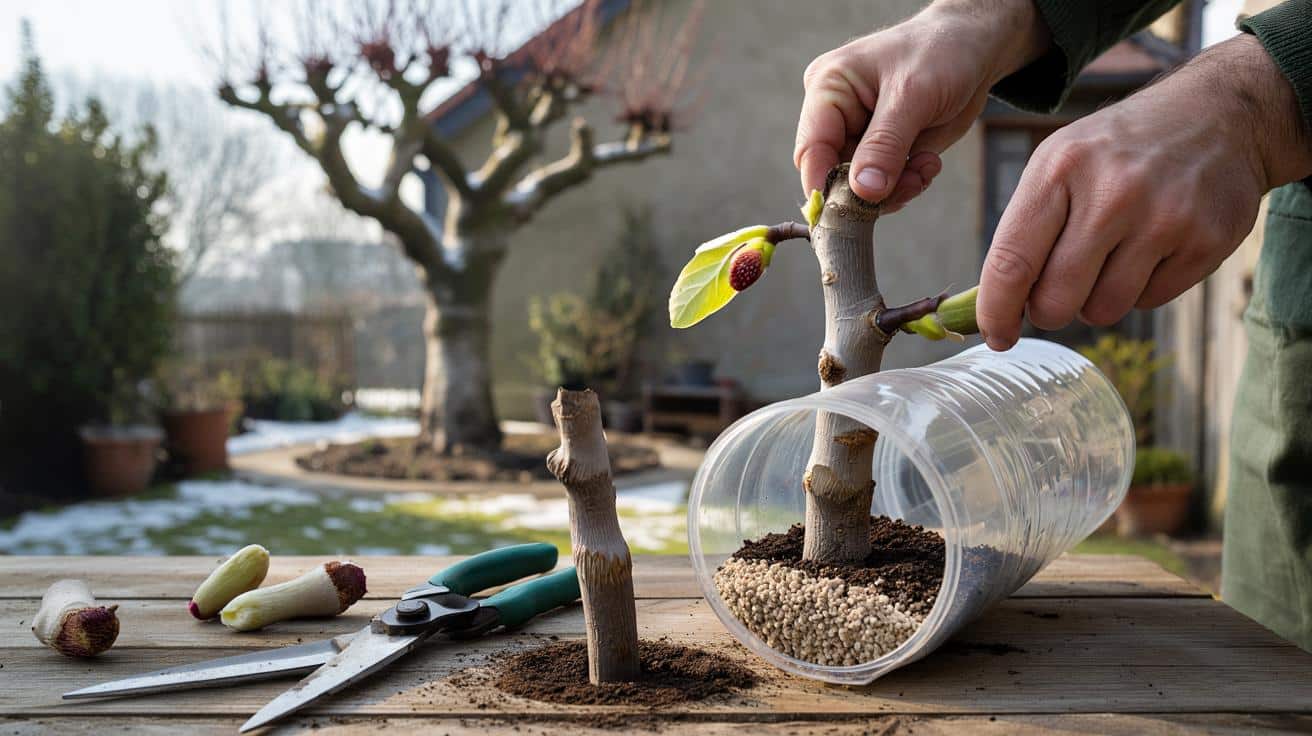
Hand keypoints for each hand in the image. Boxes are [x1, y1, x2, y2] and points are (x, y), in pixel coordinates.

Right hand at [794, 0, 1049, 210]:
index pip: (812, 150)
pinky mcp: (882, 150)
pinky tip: (928, 163)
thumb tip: (862, 192)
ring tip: (925, 169)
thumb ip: (885, 145)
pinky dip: (907, 184)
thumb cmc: (941, 52)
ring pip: (860, 188)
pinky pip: (884, 185)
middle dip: (870, 190)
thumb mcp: (913, 95)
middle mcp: (836, 115)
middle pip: (834, 175)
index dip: (825, 186)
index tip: (852, 212)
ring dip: (895, 189)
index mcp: (828, 89)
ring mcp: (858, 135)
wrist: (976, 48)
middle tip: (910, 185)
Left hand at [977, 34, 1311, 350]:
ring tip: (1108, 257)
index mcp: (1061, 169)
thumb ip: (1023, 231)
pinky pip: (1150, 302)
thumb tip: (998, 310)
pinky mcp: (1207, 241)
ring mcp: (1165, 218)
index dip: (996, 312)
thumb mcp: (1058, 164)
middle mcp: (1114, 193)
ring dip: (1095, 300)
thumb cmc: (1115, 152)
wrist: (1216, 116)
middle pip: (1057, 300)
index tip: (996, 336)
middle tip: (1056, 291)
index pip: (1012, 262)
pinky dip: (1140, 290)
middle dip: (1048, 310)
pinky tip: (1150, 249)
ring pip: (1103, 310)